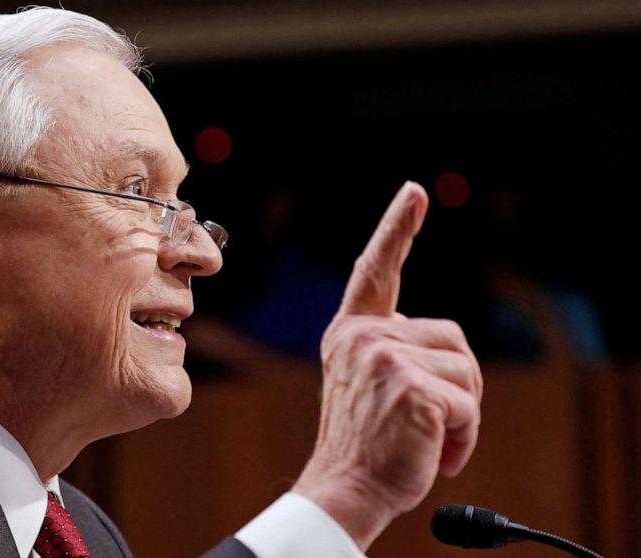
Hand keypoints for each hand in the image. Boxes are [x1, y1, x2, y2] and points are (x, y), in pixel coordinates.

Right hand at [292, 182, 482, 549]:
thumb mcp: (367, 384)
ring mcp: (386, 357)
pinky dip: (465, 436)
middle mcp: (364, 337)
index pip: (376, 273)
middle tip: (428, 424)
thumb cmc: (365, 444)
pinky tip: (437, 454)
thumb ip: (392, 350)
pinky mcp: (412, 384)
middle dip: (457, 385)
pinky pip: (469, 402)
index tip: (414, 193)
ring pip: (466, 370)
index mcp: (351, 333)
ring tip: (428, 439)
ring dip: (463, 414)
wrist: (347, 487)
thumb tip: (443, 348)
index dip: (396, 229)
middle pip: (451, 338)